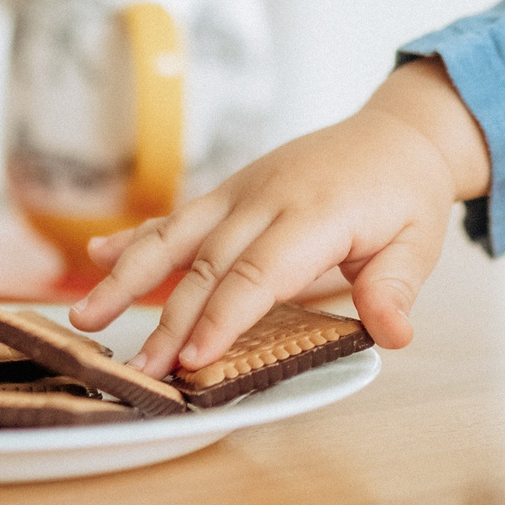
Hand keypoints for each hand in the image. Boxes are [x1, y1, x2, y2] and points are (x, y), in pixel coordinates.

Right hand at [68, 58, 490, 377]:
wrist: (395, 133)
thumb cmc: (405, 195)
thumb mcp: (419, 243)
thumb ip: (395, 289)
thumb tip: (393, 336)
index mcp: (316, 214)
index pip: (259, 272)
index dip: (223, 317)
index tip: (194, 359)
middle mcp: (268, 198)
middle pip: (209, 265)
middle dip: (170, 321)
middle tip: (140, 371)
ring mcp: (242, 191)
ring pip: (176, 236)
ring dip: (127, 277)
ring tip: (85, 318)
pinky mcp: (229, 192)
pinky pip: (178, 217)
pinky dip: (135, 237)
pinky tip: (95, 256)